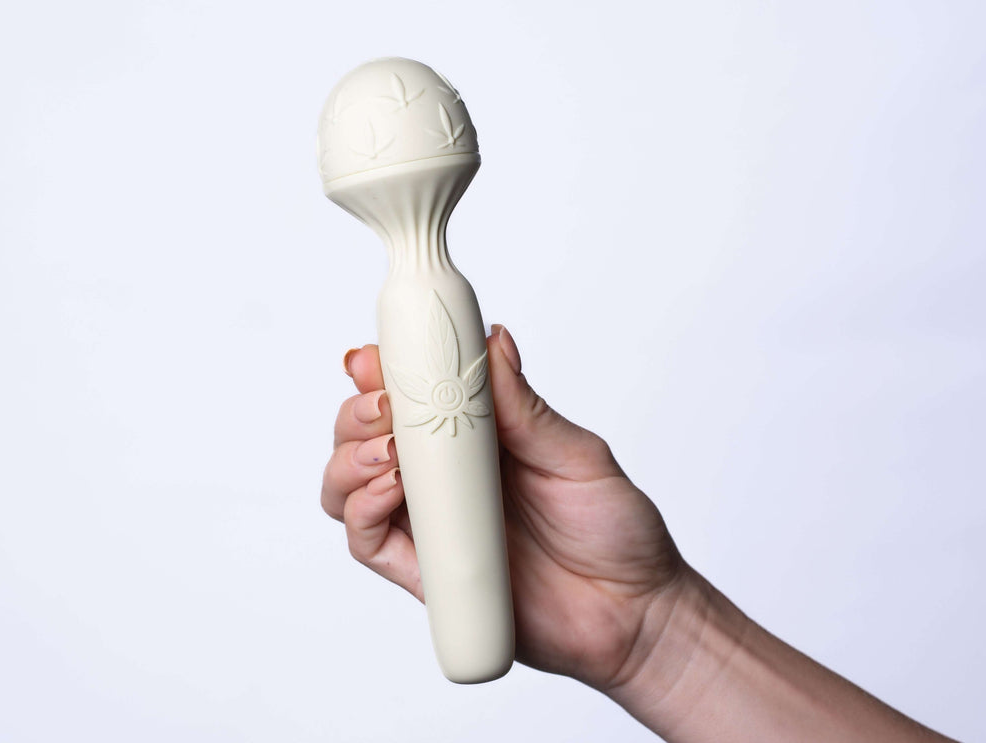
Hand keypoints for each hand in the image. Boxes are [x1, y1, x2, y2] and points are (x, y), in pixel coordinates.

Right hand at [321, 325, 687, 689]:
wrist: (636, 611)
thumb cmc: (614, 530)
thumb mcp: (576, 455)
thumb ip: (527, 408)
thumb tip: (494, 342)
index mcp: (476, 440)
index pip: (408, 398)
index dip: (380, 374)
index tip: (374, 357)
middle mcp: (444, 480)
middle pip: (363, 438)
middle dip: (357, 414)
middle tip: (382, 405)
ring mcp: (432, 526)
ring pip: (349, 487)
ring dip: (350, 460)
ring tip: (387, 449)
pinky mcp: (427, 575)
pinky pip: (369, 542)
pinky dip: (361, 511)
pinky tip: (389, 489)